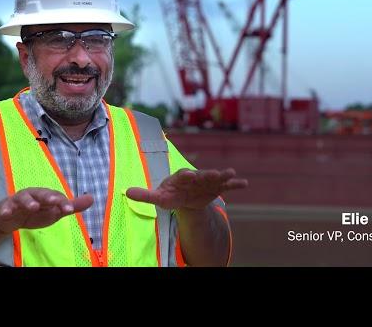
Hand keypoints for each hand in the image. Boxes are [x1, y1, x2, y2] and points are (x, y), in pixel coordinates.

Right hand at [0, 188, 93, 233]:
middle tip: (53, 201)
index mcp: (45, 195)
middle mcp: (33, 195)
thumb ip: (71, 206)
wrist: (9, 217)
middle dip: (47, 197)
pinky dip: (6, 210)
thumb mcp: (54, 211)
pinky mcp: (6, 207)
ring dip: (27, 202)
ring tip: (32, 207)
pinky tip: (7, 213)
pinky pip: (5, 208)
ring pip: (23, 198)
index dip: (62, 202)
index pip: (56, 197)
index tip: (69, 209)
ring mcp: (18, 200)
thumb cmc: (36, 211)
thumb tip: (92, 198)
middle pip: (40, 193)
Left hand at [126, 168, 247, 210]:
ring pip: (215, 178)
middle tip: (215, 173)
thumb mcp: (158, 197)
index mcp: (180, 178)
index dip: (185, 176)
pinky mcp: (216, 188)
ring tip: (232, 173)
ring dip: (223, 175)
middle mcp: (195, 177)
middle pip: (201, 175)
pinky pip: (226, 186)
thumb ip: (145, 195)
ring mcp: (206, 181)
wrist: (185, 197)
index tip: (189, 174)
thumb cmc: (170, 195)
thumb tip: (127, 193)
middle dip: (207, 174)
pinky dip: (235, 184)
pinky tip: (245, 183)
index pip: (182, 176)